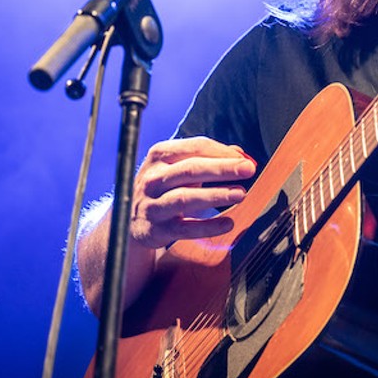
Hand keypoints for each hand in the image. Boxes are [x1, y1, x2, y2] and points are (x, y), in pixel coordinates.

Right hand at [130, 137, 255, 248]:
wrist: (130, 219)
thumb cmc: (163, 187)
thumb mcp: (179, 167)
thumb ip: (209, 159)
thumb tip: (240, 154)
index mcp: (160, 156)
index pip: (194, 147)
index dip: (221, 151)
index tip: (244, 159)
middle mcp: (153, 178)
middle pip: (190, 169)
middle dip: (222, 168)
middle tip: (248, 169)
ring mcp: (153, 204)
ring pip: (185, 198)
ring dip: (215, 195)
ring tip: (240, 193)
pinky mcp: (156, 230)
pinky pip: (184, 229)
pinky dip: (208, 227)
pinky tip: (228, 223)